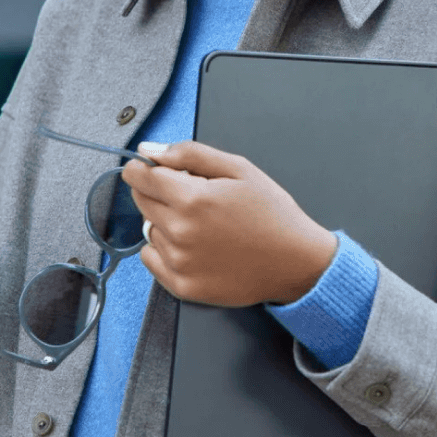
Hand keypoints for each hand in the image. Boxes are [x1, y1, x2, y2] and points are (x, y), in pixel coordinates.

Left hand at [122, 141, 337, 305]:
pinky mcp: (182, 286)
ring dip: (165, 221)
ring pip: (149, 229)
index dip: (141, 169)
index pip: (141, 177)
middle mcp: (180, 232)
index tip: (144, 168)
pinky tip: (193, 245)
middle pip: (141, 201)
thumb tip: (149, 150)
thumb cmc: (272, 213)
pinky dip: (163, 249)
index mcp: (193, 199)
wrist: (295, 262)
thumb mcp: (239, 168)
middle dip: (156, 191)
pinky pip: (151, 258)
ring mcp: (180, 262)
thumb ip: (190, 154)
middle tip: (188, 194)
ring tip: (201, 223)